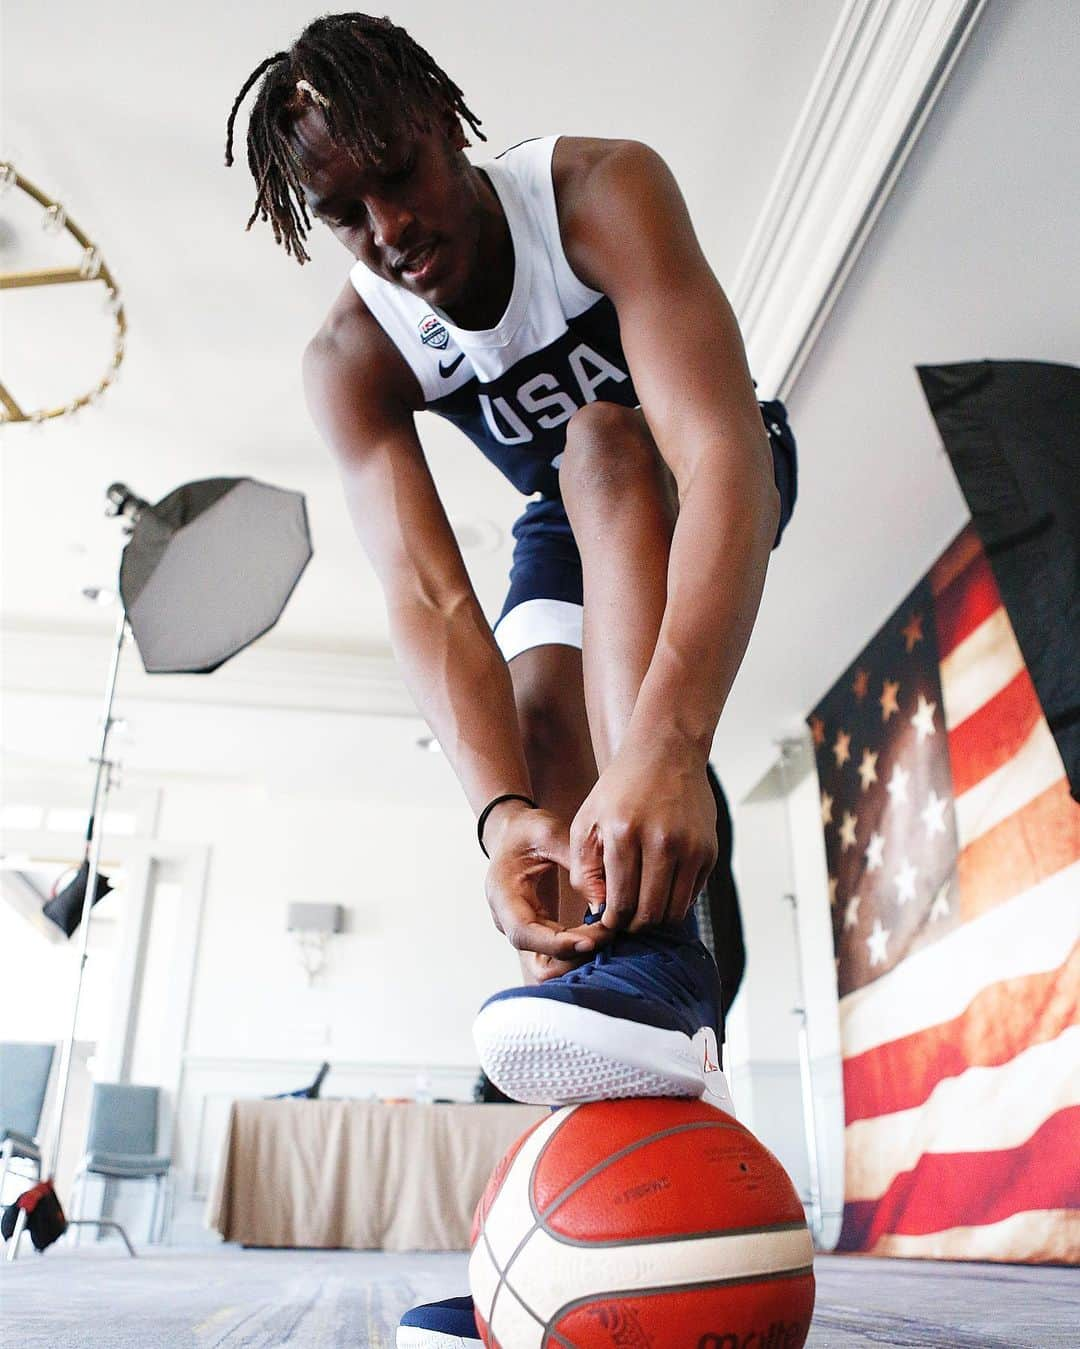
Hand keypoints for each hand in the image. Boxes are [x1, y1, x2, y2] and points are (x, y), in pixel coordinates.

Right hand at [484, 804, 607, 961]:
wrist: (512, 834)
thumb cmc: (528, 831)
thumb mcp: (548, 831)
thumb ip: (573, 859)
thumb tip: (602, 897)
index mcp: (503, 894)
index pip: (523, 933)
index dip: (556, 944)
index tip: (590, 940)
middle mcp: (507, 920)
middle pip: (537, 959)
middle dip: (574, 955)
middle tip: (608, 935)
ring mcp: (522, 930)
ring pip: (549, 965)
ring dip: (578, 958)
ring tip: (607, 935)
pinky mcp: (537, 932)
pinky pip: (557, 955)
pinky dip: (579, 951)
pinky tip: (601, 934)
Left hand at [569, 732, 716, 930]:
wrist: (666, 752)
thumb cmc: (620, 788)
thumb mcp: (586, 822)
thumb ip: (585, 870)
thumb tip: (600, 910)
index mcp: (625, 834)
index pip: (620, 904)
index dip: (612, 923)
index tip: (608, 921)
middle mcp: (662, 842)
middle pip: (651, 914)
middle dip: (634, 926)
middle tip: (625, 920)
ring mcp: (691, 847)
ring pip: (675, 911)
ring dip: (657, 918)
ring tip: (642, 907)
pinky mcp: (709, 850)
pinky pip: (692, 895)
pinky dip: (676, 900)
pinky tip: (661, 885)